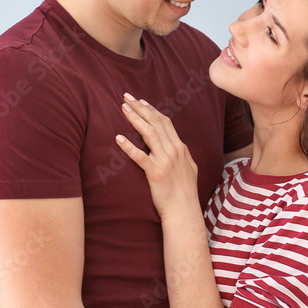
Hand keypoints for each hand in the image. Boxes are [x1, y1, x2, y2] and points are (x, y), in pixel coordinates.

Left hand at [115, 93, 198, 218]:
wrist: (184, 211)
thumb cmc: (185, 192)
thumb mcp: (189, 168)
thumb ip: (182, 155)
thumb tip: (178, 145)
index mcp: (181, 148)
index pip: (165, 122)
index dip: (152, 109)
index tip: (141, 100)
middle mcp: (174, 151)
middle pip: (156, 122)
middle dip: (140, 108)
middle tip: (126, 97)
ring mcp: (165, 161)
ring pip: (149, 134)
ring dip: (135, 119)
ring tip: (123, 108)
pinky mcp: (156, 174)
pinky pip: (140, 157)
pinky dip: (129, 146)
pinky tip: (118, 138)